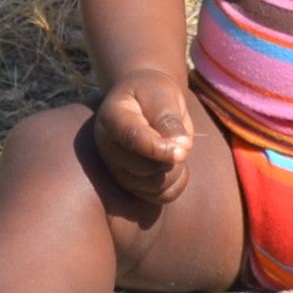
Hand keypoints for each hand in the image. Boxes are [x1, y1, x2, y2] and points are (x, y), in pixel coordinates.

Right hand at [87, 68, 195, 204]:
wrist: (144, 103)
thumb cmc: (153, 94)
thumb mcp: (163, 95)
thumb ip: (169, 118)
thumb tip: (182, 147)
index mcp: (112, 119)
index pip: (132, 138)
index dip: (159, 148)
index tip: (183, 149)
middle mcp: (108, 148)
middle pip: (145, 169)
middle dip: (172, 158)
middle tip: (182, 139)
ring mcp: (117, 170)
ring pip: (154, 186)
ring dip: (175, 171)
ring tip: (177, 149)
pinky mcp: (131, 186)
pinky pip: (161, 197)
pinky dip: (176, 184)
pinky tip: (177, 166)